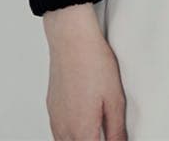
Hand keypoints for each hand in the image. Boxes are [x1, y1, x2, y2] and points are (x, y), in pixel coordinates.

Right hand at [44, 4, 127, 139]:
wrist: (71, 38)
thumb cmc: (92, 62)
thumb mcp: (115, 98)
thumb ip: (117, 131)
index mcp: (82, 131)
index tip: (113, 138)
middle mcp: (64, 129)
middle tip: (106, 133)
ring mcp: (55, 119)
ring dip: (81, 139)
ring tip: (96, 130)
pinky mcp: (51, 108)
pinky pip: (58, 133)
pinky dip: (70, 135)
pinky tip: (82, 122)